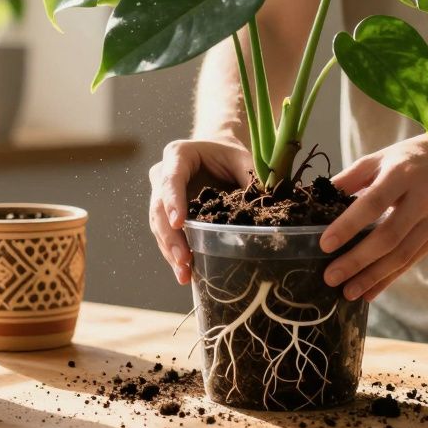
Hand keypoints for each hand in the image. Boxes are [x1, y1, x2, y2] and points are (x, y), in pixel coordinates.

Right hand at [148, 137, 254, 284]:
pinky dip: (175, 253)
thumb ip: (251, 177)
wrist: (217, 152)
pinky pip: (166, 234)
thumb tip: (269, 204)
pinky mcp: (167, 213)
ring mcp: (161, 195)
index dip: (173, 201)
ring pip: (159, 225)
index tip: (178, 223)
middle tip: (183, 260)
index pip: (171, 179)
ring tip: (184, 274)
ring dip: (170, 251)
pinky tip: (185, 272)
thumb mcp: (242, 159)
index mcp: (178, 154)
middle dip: (171, 237)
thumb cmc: (229, 154)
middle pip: (159, 208)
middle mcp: (162, 175)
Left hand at [319, 131, 427, 301]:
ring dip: (373, 277)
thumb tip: (315, 199)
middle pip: (389, 236)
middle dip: (358, 260)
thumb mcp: (379, 158)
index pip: (374, 202)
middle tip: (330, 277)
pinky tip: (369, 291)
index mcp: (403, 173)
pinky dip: (389, 278)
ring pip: (402, 255)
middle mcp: (424, 198)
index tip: (324, 244)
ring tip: (347, 292)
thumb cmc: (410, 158)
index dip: (349, 225)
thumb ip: (349, 178)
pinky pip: (412, 261)